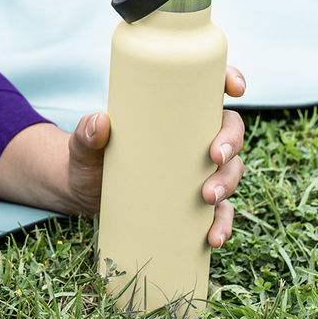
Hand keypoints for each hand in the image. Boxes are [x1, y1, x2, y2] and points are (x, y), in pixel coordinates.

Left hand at [0, 65, 247, 247]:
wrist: (81, 193)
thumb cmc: (87, 157)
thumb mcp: (84, 145)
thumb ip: (85, 133)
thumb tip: (98, 121)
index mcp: (173, 114)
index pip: (210, 91)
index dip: (231, 81)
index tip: (235, 90)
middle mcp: (191, 140)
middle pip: (230, 133)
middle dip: (231, 144)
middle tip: (213, 156)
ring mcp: (195, 172)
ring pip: (231, 171)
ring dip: (228, 183)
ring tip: (207, 197)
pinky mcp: (193, 204)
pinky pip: (220, 213)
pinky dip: (222, 224)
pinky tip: (214, 237)